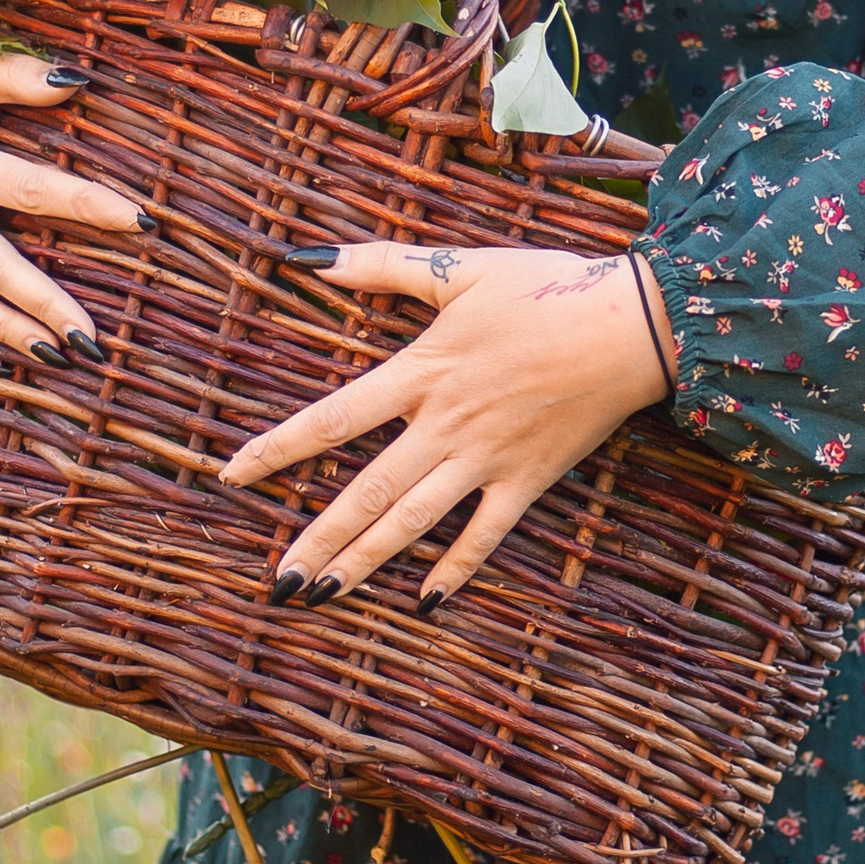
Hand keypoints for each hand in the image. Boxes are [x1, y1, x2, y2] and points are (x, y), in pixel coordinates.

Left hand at [218, 241, 676, 609]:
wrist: (632, 323)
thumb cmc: (546, 287)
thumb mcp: (459, 269)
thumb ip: (383, 266)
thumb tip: (310, 259)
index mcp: (421, 372)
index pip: (333, 418)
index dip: (279, 449)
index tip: (232, 477)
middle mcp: (445, 424)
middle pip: (367, 490)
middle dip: (319, 538)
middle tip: (278, 580)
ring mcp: (486, 458)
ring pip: (413, 521)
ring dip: (365, 562)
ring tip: (322, 596)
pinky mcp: (528, 479)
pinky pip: (484, 535)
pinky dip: (454, 570)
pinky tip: (424, 603)